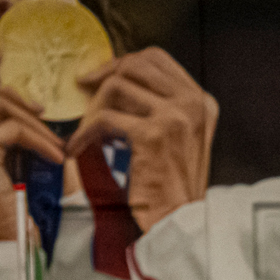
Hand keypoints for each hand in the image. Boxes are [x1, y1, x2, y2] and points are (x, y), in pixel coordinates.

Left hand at [70, 47, 216, 232]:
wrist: (178, 221)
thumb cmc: (171, 185)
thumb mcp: (179, 137)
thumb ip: (160, 107)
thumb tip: (118, 79)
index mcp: (201, 101)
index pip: (157, 58)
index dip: (124, 62)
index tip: (102, 77)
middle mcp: (193, 104)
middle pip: (136, 64)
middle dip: (104, 77)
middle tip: (84, 96)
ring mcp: (176, 117)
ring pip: (117, 86)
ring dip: (93, 108)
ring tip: (86, 131)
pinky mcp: (153, 135)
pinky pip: (105, 117)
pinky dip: (85, 132)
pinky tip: (78, 148)